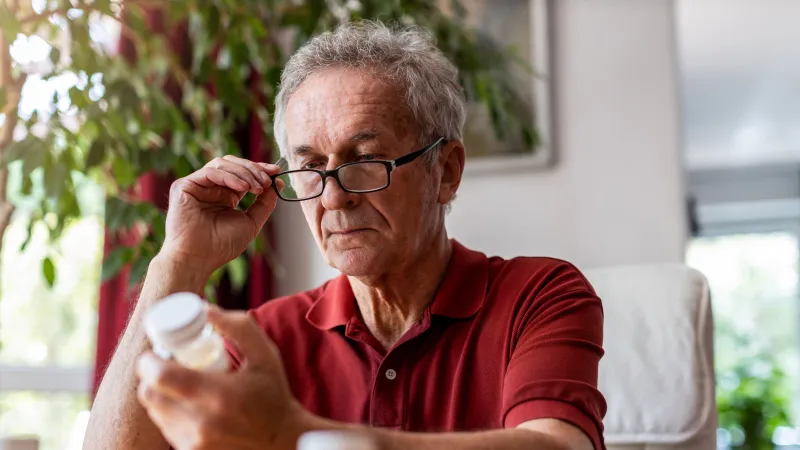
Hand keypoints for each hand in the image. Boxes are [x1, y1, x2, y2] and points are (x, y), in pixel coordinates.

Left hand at [136, 306, 307, 449]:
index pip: (159, 376)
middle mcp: (201, 423)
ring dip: (160, 394)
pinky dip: (169, 413)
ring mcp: (194, 444)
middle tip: (167, 364)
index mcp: (218, 395)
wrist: (281, 440)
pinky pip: (165, 428)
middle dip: (151, 376)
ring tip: (180, 383)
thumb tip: (206, 310)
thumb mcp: (265, 354)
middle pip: (149, 395)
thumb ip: (238, 327)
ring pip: (154, 412)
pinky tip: (189, 405)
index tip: (157, 351)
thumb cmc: (273, 393)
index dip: (148, 361)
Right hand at [161, 155, 282, 276]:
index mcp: (225, 196)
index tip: (276, 172)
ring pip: (222, 164)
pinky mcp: (184, 185)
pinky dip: (230, 177)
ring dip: (244, 173)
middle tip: (267, 179)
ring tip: (256, 187)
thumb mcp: (251, 222)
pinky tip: (243, 188)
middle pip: (233, 164)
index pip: (242, 173)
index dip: (259, 169)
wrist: (199, 258)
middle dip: (253, 169)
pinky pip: (210, 172)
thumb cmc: (221, 246)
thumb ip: (264, 203)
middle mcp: (211, 188)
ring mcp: (197, 185)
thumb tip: (277, 182)